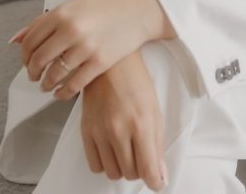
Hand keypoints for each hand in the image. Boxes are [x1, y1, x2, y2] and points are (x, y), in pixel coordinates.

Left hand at [8, 0, 164, 98]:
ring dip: (46, 84)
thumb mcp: (72, 6)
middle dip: (32, 72)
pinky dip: (63, 92)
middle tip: (34, 76)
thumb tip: (14, 40)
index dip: (24, 56)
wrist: (137, 10)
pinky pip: (73, 85)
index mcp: (61, 13)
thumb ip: (42, 22)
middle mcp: (70, 30)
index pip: (30, 41)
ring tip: (46, 85)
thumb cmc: (103, 6)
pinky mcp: (99, 62)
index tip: (27, 62)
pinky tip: (61, 92)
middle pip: (38, 59)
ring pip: (54, 74)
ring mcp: (85, 47)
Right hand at [81, 49, 167, 191]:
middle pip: (130, 173)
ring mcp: (100, 131)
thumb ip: (157, 144)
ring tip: (126, 149)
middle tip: (141, 154)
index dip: (155, 181)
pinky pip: (95, 165)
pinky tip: (111, 149)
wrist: (110, 64)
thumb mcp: (154, 109)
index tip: (156, 181)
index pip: (148, 169)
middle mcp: (119, 130)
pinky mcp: (86, 130)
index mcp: (141, 123)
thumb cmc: (135, 81)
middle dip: (139, 169)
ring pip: (112, 172)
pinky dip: (105, 163)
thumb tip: (160, 174)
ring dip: (122, 166)